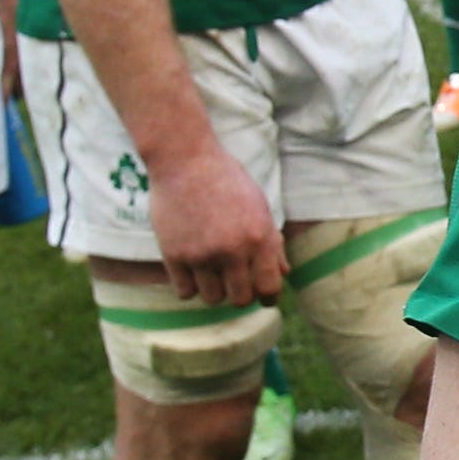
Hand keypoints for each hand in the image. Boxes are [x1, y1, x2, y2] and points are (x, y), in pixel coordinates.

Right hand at [145, 138, 284, 309]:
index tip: (263, 296)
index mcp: (259, 237)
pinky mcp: (173, 255)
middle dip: (241, 294)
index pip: (270, 287)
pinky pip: (185, 292)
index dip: (268, 296)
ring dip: (215, 290)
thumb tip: (284, 274)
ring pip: (212, 299)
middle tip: (235, 282)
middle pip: (240, 299)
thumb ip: (272, 243)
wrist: (185, 160)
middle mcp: (232, 250)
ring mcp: (201, 255)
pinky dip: (190, 286)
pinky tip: (192, 271)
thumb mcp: (259, 206)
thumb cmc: (227, 181)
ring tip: (212, 273)